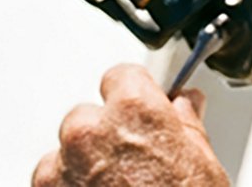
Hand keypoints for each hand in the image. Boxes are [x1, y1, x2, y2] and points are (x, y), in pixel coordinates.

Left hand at [33, 65, 227, 186]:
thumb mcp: (202, 161)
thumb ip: (186, 123)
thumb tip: (185, 104)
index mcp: (132, 109)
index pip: (121, 76)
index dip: (135, 95)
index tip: (141, 110)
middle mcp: (90, 132)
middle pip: (88, 116)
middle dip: (106, 135)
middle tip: (132, 164)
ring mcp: (62, 169)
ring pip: (64, 154)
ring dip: (81, 169)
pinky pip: (49, 186)